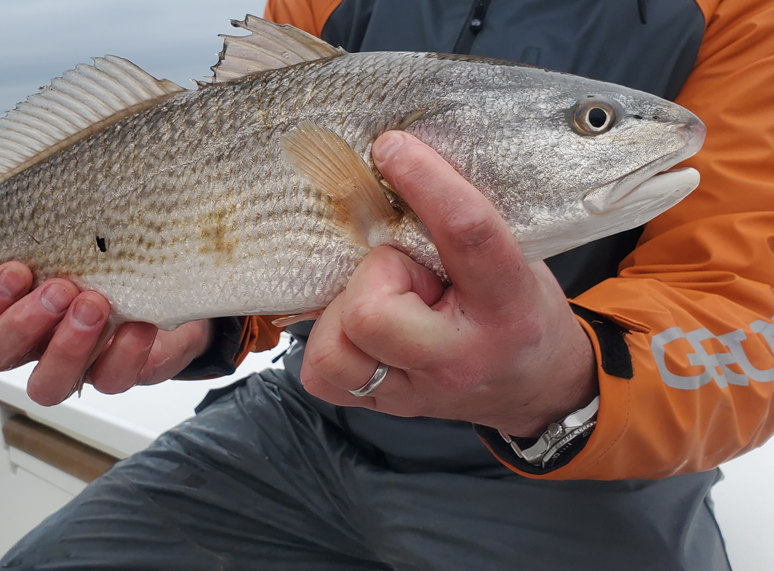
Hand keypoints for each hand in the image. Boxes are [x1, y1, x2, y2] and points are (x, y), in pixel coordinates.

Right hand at [0, 262, 212, 405]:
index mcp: (14, 310)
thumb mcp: (87, 249)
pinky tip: (139, 325)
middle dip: (24, 323)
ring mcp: (74, 368)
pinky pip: (111, 380)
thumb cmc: (115, 266)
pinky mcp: (116, 376)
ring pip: (47, 385)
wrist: (169, 292)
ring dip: (67, 346)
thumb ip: (65, 244)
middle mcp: (36, 345)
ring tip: (95, 306)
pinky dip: (126, 352)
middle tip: (60, 289)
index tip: (17, 269)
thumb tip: (61, 213)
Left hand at [301, 131, 597, 436]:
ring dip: (346, 309)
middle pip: (371, 310)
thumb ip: (466, 224)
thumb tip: (400, 163)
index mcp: (507, 308)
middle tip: (402, 268)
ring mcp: (416, 391)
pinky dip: (330, 341)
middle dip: (374, 273)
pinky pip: (321, 374)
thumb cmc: (524, 312)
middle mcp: (458, 359)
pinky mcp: (387, 407)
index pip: (466, 234)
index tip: (393, 147)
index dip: (426, 182)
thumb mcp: (518, 260)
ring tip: (386, 300)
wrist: (538, 388)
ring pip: (334, 347)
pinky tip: (362, 327)